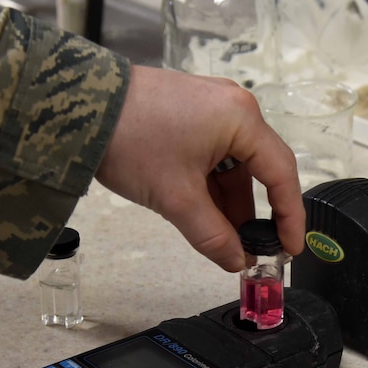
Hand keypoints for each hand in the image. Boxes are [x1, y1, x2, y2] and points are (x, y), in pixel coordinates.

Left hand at [95, 66, 304, 271]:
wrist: (77, 105)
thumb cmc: (131, 140)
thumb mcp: (176, 198)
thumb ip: (213, 235)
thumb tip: (236, 262)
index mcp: (242, 119)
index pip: (281, 173)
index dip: (290, 216)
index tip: (289, 249)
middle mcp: (234, 107)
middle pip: (259, 168)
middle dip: (255, 213)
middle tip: (255, 249)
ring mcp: (211, 106)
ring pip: (234, 165)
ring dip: (230, 202)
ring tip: (223, 238)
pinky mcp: (189, 111)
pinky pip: (214, 154)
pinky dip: (212, 185)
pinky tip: (204, 213)